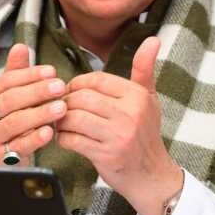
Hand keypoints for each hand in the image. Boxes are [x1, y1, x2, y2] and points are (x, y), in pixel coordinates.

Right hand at [0, 44, 67, 164]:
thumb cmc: (8, 127)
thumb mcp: (11, 100)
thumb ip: (15, 73)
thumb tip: (20, 46)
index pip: (6, 81)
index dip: (30, 75)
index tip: (52, 72)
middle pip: (10, 100)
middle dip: (37, 92)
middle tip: (60, 87)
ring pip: (14, 123)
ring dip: (39, 114)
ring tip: (61, 108)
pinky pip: (17, 146)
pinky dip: (34, 139)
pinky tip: (50, 132)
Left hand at [59, 37, 183, 214]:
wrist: (151, 175)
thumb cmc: (145, 134)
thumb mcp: (148, 98)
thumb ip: (144, 69)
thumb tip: (152, 39)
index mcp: (136, 95)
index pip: (95, 79)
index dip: (78, 84)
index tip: (73, 93)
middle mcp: (129, 113)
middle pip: (81, 97)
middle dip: (66, 102)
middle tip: (62, 108)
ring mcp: (118, 135)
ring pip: (73, 117)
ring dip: (61, 120)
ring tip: (61, 122)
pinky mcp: (106, 155)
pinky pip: (72, 140)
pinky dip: (63, 138)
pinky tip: (66, 138)